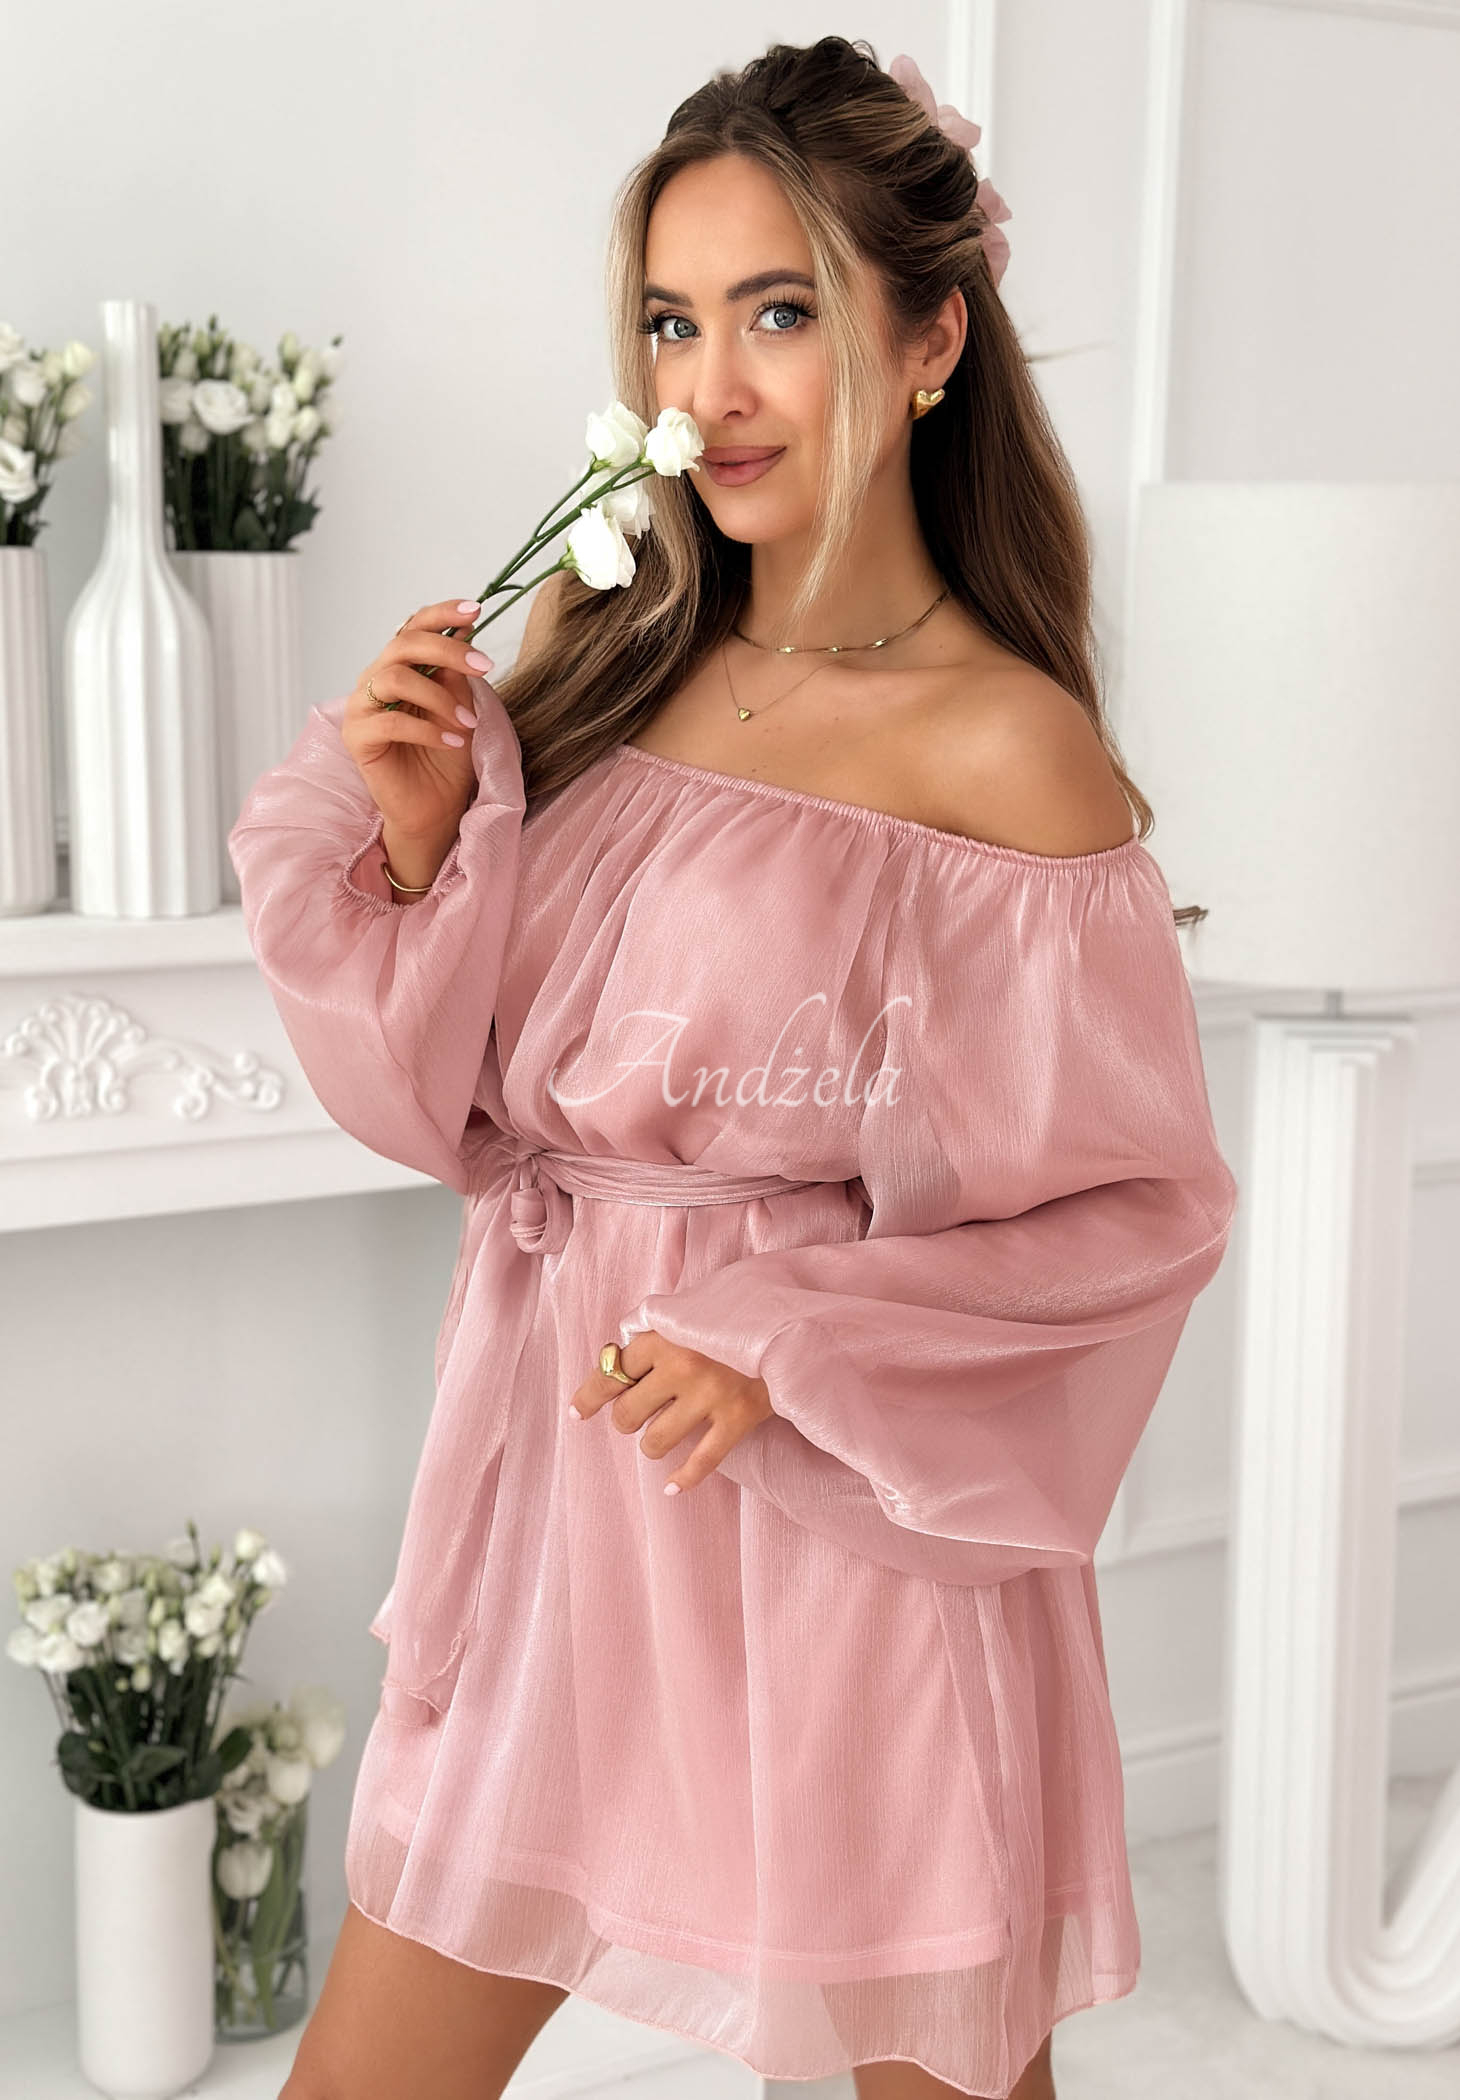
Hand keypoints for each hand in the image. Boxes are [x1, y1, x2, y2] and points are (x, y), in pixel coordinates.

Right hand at [340, 595, 495, 842]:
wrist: (436, 807)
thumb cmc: (447, 757)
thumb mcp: (460, 707)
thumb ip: (456, 673)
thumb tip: (465, 630)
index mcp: (400, 667)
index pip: (413, 627)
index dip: (442, 614)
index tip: (476, 610)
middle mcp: (375, 680)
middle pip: (403, 645)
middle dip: (448, 649)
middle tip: (485, 667)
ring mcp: (362, 708)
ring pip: (394, 678)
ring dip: (439, 697)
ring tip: (467, 723)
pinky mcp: (357, 738)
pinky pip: (390, 721)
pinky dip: (427, 729)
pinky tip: (452, 741)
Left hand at [566, 1331, 773, 1495]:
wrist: (791, 1323)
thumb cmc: (733, 1316)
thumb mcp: (689, 1311)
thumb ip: (655, 1332)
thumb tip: (616, 1358)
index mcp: (663, 1337)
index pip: (611, 1373)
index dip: (589, 1397)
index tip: (577, 1413)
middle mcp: (682, 1367)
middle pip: (627, 1415)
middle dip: (627, 1420)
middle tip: (640, 1414)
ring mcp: (710, 1396)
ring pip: (655, 1443)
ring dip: (653, 1444)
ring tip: (663, 1433)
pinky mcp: (737, 1419)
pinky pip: (701, 1462)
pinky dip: (682, 1479)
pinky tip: (670, 1489)